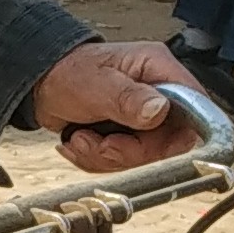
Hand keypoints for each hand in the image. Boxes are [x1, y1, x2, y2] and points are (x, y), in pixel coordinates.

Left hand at [33, 40, 199, 172]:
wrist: (39, 85)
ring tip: (82, 138)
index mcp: (159, 70)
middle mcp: (157, 94)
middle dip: (131, 152)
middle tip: (102, 143)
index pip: (194, 109)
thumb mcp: (96, 83)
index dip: (176, 135)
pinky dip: (99, 160)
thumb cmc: (66, 72)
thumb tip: (159, 111)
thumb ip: (129, 98)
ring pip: (144, 157)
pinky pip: (124, 162)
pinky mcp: (128, 134)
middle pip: (169, 142)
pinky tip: (81, 142)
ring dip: (108, 157)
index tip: (146, 145)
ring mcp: (143, 116)